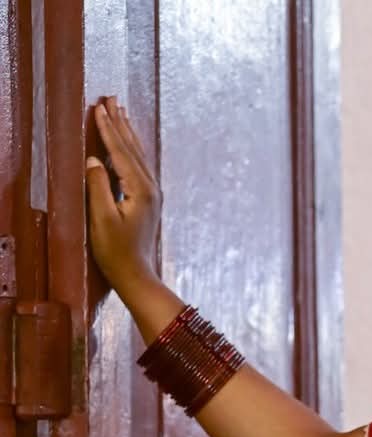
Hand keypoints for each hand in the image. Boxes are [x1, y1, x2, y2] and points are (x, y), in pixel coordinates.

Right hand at [86, 97, 161, 294]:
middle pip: (132, 148)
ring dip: (127, 132)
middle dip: (120, 122)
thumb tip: (93, 159)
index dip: (107, 128)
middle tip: (111, 98)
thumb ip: (98, 186)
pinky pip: (139, 166)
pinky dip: (131, 149)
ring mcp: (152, 195)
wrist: (136, 276)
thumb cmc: (116, 252)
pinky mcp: (149, 202)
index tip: (98, 106)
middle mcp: (151, 188)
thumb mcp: (102, 219)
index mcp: (140, 190)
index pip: (120, 151)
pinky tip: (127, 143)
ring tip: (119, 111)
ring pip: (138, 155)